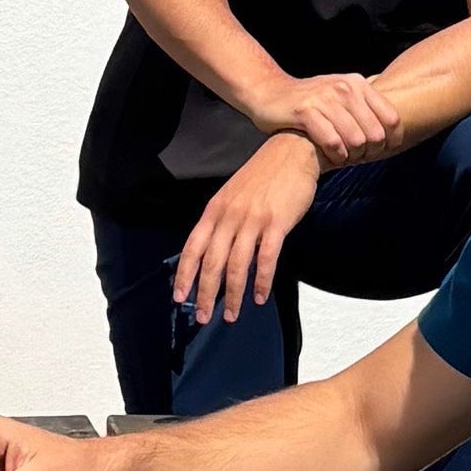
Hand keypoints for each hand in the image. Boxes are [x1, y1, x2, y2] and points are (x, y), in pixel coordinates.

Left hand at [173, 136, 323, 327]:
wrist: (292, 153)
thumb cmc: (262, 177)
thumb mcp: (232, 195)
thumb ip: (222, 223)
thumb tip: (213, 254)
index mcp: (215, 210)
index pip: (193, 247)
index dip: (185, 274)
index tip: (179, 297)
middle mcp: (229, 216)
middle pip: (212, 262)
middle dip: (206, 293)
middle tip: (202, 317)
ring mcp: (252, 220)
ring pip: (236, 265)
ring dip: (233, 294)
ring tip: (231, 315)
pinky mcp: (276, 223)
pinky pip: (266, 258)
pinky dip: (261, 281)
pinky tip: (260, 297)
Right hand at [264, 72, 394, 165]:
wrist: (268, 92)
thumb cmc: (309, 101)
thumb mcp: (340, 93)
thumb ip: (365, 105)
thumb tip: (395, 126)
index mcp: (357, 84)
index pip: (391, 119)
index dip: (390, 141)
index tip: (380, 151)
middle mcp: (343, 88)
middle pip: (375, 134)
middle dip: (369, 153)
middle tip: (359, 158)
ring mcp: (324, 98)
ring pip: (355, 140)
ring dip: (352, 157)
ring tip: (344, 158)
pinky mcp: (304, 111)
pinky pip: (332, 142)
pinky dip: (335, 155)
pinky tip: (331, 156)